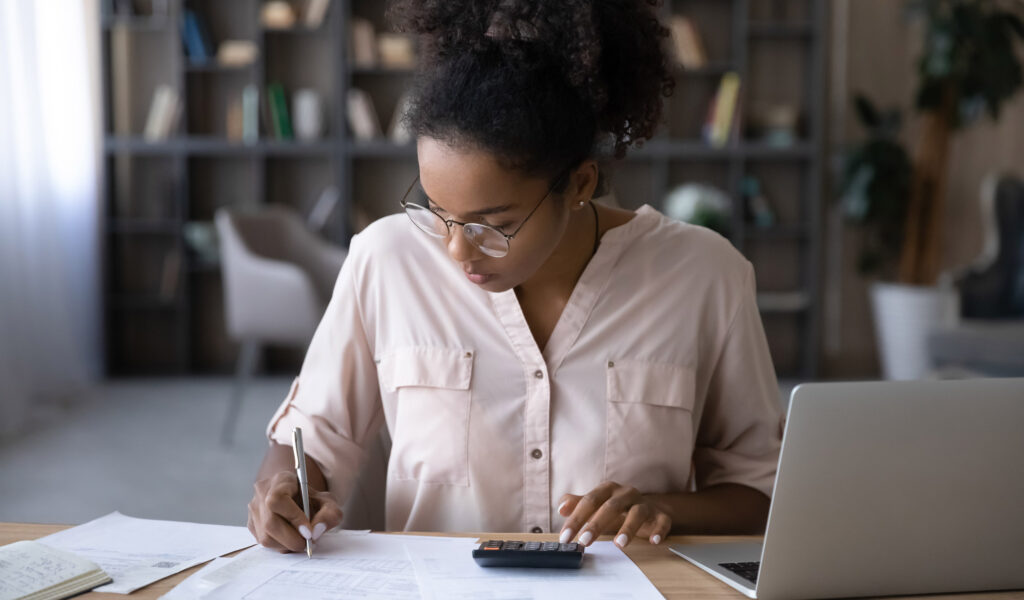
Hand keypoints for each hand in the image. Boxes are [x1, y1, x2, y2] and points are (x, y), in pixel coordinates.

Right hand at [247, 470, 343, 552]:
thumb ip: (329, 514)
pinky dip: (280, 546)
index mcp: (280, 480)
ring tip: (301, 541)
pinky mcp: (251, 524)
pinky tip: (291, 539)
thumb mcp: (328, 502)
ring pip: (265, 537)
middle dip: (292, 539)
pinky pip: (263, 542)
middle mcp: (262, 493)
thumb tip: (316, 532)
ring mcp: (254, 509)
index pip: (278, 500)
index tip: (309, 531)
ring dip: (287, 545)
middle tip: (308, 543)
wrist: (299, 499)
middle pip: (270, 523)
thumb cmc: (312, 500)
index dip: (293, 518)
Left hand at [557, 481, 671, 548]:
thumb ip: (578, 505)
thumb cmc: (617, 508)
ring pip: (637, 513)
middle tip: (584, 541)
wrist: (648, 507)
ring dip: (628, 528)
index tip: (565, 537)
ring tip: (619, 544)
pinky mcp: (660, 516)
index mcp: (608, 489)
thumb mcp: (596, 505)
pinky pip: (662, 521)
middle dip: (596, 524)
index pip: (589, 501)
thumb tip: (561, 507)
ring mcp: (645, 504)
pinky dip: (658, 530)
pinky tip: (653, 541)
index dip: (576, 519)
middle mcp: (626, 493)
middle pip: (611, 506)